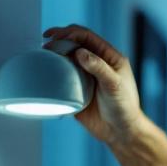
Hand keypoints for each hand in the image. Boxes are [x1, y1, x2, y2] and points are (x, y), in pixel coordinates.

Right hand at [42, 24, 143, 144]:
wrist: (119, 132)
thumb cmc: (124, 108)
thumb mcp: (114, 85)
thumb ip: (99, 67)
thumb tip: (79, 52)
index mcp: (109, 57)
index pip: (87, 37)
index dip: (70, 33)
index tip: (55, 36)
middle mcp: (96, 64)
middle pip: (74, 44)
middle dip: (59, 40)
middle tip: (45, 45)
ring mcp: (85, 76)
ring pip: (66, 60)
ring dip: (55, 56)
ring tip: (42, 57)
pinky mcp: (76, 90)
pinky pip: (62, 79)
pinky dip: (53, 74)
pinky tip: (45, 74)